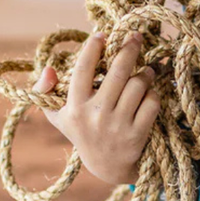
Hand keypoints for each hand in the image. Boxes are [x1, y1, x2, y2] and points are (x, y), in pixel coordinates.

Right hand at [33, 31, 160, 185]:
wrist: (107, 166)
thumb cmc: (83, 132)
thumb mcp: (59, 115)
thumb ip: (46, 91)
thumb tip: (49, 68)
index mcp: (75, 107)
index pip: (83, 69)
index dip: (93, 48)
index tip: (102, 34)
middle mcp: (96, 115)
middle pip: (117, 72)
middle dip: (129, 49)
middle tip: (136, 36)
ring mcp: (118, 125)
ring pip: (138, 85)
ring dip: (146, 73)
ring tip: (146, 71)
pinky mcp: (138, 133)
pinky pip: (151, 102)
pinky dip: (153, 93)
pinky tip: (150, 92)